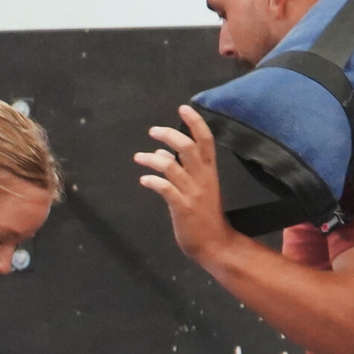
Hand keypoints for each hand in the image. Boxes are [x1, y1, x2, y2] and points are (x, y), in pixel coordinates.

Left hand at [135, 104, 234, 267]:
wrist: (215, 244)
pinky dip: (151, 181)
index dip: (195, 122)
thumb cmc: (206, 215)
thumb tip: (163, 152)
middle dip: (169, 134)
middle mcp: (203, 178)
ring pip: (171, 166)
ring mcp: (192, 193)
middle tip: (153, 131)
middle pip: (187, 147)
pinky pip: (164, 188)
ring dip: (152, 158)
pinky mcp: (182, 208)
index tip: (183, 108)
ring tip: (138, 157)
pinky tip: (143, 180)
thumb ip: (186, 169)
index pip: (206, 140)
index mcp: (210, 171)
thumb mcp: (201, 188)